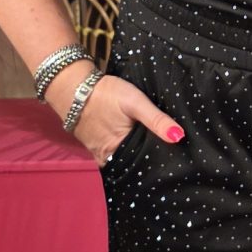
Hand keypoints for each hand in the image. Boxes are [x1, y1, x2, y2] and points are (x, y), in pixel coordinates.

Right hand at [56, 68, 183, 164]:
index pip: (147, 165)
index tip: (179, 159)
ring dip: (139, 157)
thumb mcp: (135, 102)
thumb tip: (179, 137)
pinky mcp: (96, 147)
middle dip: (151, 162)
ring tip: (160, 154)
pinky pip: (116, 155)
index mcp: (119, 152)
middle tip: (173, 158)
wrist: (72, 86)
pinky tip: (138, 147)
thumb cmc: (105, 94)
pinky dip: (127, 152)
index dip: (162, 162)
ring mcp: (100, 155)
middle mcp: (108, 159)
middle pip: (136, 165)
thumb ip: (156, 120)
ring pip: (126, 161)